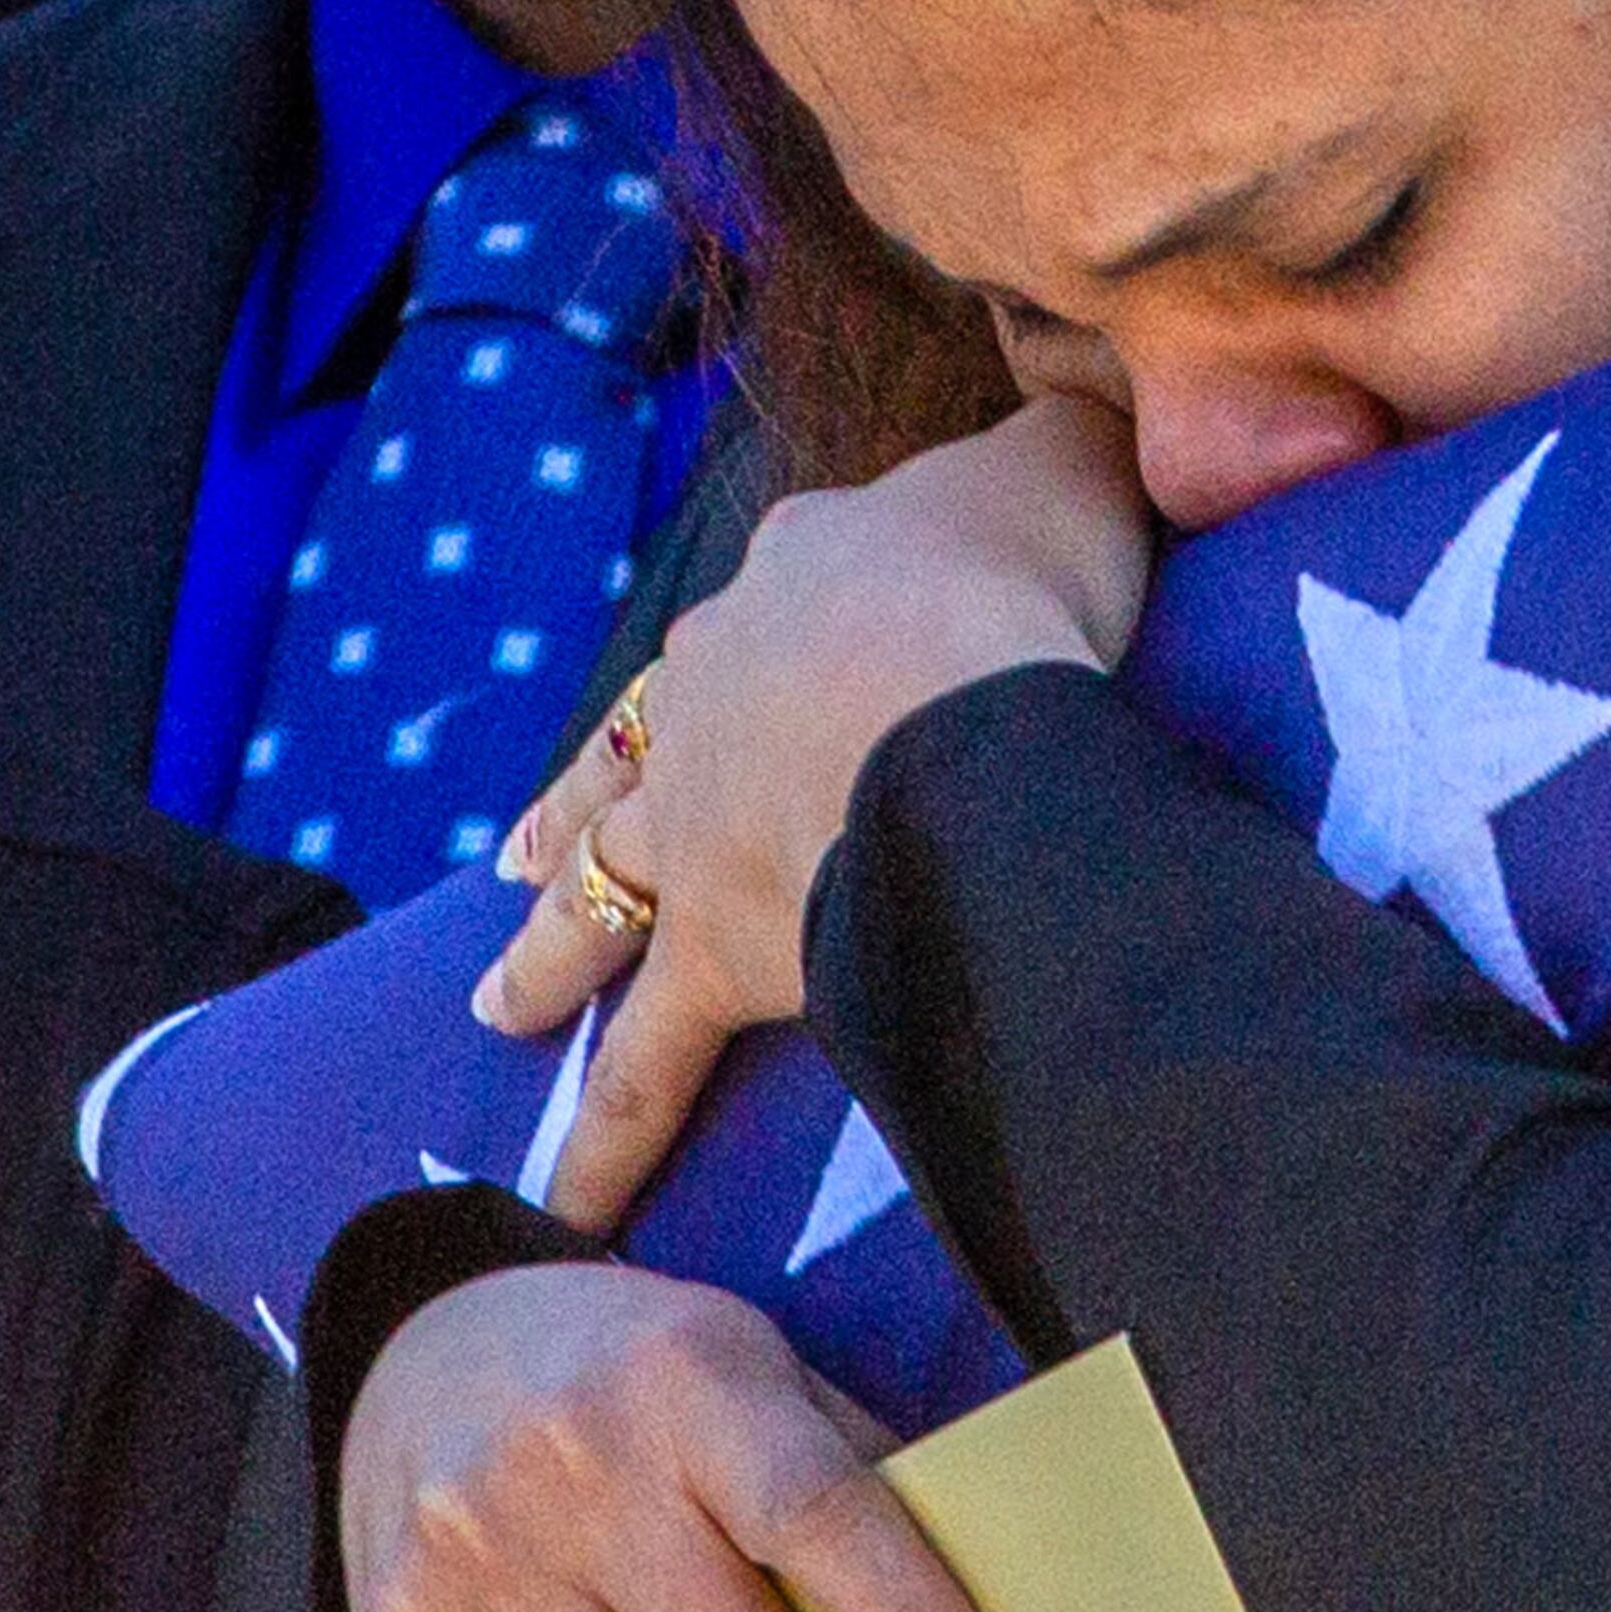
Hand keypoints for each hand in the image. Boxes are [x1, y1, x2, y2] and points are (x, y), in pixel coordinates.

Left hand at [483, 391, 1151, 1234]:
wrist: (961, 664)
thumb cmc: (1024, 566)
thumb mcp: (1065, 457)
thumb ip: (1079, 434)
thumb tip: (1108, 404)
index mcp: (794, 583)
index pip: (766, 614)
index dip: (764, 643)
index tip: (755, 668)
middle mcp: (715, 697)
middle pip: (637, 756)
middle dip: (587, 807)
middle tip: (528, 860)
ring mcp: (698, 826)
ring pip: (601, 890)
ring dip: (550, 954)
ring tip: (502, 1006)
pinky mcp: (714, 946)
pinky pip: (653, 1062)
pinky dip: (612, 1140)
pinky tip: (567, 1207)